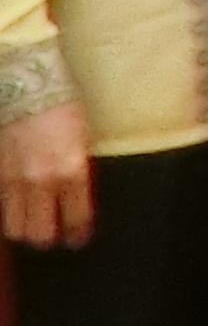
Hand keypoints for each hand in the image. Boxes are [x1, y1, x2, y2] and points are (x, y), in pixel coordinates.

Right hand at [0, 100, 89, 249]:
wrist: (26, 86)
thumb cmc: (62, 108)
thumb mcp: (82, 140)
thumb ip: (78, 172)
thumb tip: (76, 197)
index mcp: (71, 170)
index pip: (76, 218)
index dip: (78, 233)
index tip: (79, 238)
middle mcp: (42, 181)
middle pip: (41, 233)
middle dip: (49, 239)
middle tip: (54, 236)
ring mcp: (15, 181)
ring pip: (16, 228)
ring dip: (26, 231)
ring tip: (34, 227)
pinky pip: (2, 209)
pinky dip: (9, 214)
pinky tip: (17, 210)